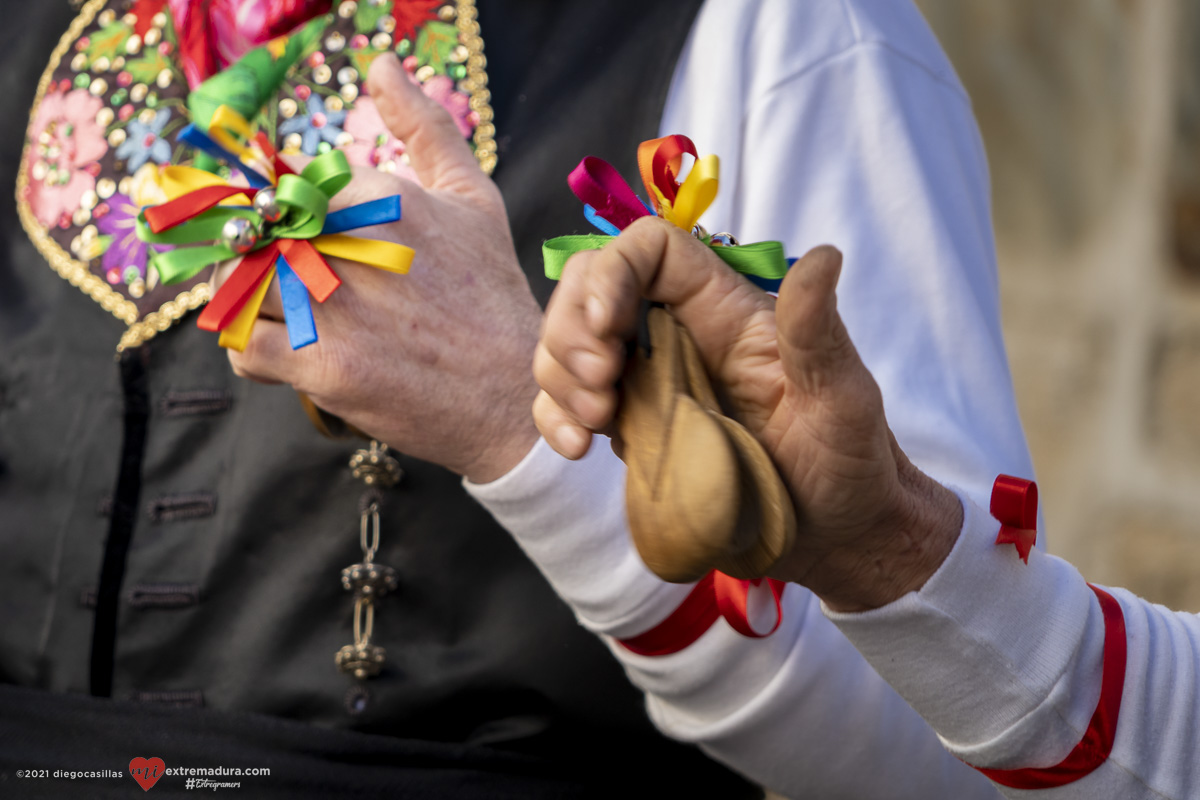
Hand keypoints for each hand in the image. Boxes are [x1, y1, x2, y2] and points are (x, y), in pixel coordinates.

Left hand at [218, 54, 541, 482]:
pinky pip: (241, 344)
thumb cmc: (491, 294)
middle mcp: (355, 247)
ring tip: (285, 305)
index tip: (305, 231)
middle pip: (255, 230)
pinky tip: (285, 344)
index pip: (288, 181)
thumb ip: (425, 127)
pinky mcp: (324, 367)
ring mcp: (336, 309)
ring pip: (238, 283)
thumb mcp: (474, 198)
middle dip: (262, 250)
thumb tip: (382, 67)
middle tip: (294, 274)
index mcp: (386, 199)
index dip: (287, 207)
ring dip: (248, 294)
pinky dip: (250, 346)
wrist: (512, 393)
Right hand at [532, 218, 962, 609]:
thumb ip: (817, 331)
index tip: (607, 326)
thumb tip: (827, 256)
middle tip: (601, 384)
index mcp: (724, 311)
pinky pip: (569, 404)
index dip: (613, 271)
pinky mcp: (632, 426)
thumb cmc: (849, 463)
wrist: (835, 538)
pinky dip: (554, 417)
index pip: (650, 251)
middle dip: (573, 328)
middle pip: (591, 288)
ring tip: (595, 422)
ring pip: (569, 344)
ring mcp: (649, 380)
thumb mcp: (842, 397)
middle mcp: (679, 334)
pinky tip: (575, 448)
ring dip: (560, 375)